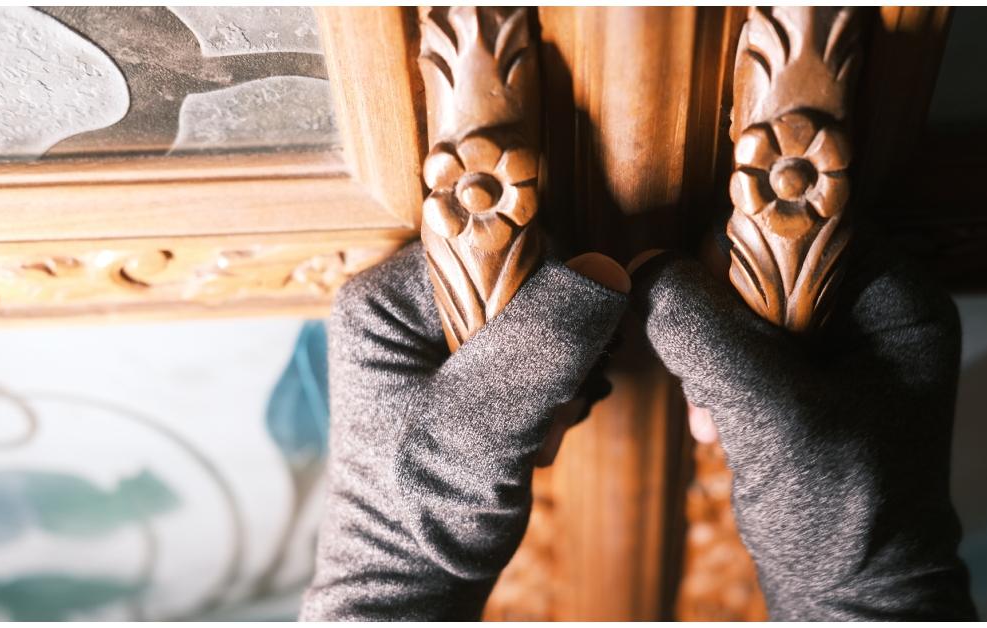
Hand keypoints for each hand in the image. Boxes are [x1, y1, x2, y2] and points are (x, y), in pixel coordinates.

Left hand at [301, 242, 626, 620]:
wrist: (413, 581)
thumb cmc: (424, 514)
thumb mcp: (483, 426)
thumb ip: (538, 346)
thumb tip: (602, 274)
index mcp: (383, 300)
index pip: (489, 240)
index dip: (545, 284)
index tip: (568, 347)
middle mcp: (403, 304)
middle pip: (515, 270)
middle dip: (554, 332)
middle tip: (558, 393)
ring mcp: (432, 337)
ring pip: (533, 308)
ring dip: (560, 362)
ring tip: (549, 415)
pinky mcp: (462, 368)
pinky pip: (531, 343)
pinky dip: (554, 380)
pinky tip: (548, 420)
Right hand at [629, 236, 977, 619]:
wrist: (851, 599)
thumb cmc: (841, 514)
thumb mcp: (770, 414)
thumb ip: (706, 335)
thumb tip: (647, 270)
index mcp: (900, 302)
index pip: (815, 224)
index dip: (751, 246)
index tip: (704, 289)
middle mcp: (875, 314)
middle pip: (772, 261)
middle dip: (726, 317)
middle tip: (714, 376)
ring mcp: (841, 350)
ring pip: (747, 306)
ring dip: (716, 356)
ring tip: (718, 414)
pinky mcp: (807, 384)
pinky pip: (743, 348)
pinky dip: (719, 382)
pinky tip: (718, 426)